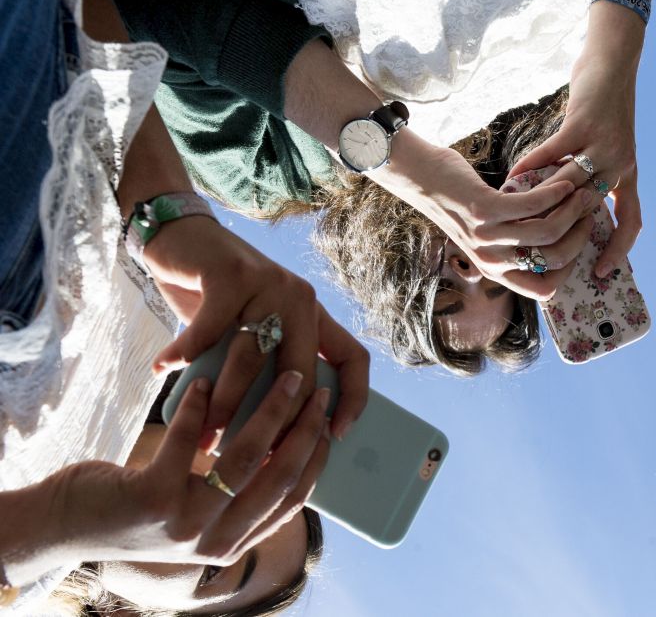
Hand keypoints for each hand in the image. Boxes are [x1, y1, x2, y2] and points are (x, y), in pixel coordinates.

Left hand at [53, 373, 329, 566]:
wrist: (65, 526)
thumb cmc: (138, 508)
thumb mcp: (198, 513)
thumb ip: (239, 496)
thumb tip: (288, 447)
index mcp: (234, 544)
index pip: (294, 496)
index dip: (316, 453)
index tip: (326, 415)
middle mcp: (216, 540)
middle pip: (279, 474)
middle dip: (303, 425)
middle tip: (313, 386)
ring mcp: (185, 522)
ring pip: (244, 457)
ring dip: (268, 410)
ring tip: (279, 375)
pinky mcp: (152, 497)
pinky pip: (188, 440)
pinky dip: (198, 405)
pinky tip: (202, 380)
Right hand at [143, 216, 368, 441]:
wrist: (181, 238)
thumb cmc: (213, 297)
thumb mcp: (248, 333)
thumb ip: (262, 368)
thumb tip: (263, 437)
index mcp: (312, 316)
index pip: (353, 358)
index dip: (355, 398)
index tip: (335, 437)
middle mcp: (300, 300)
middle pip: (300, 372)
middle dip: (275, 421)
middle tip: (250, 455)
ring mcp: (270, 285)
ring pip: (251, 358)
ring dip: (225, 402)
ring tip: (206, 435)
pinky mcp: (233, 274)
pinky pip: (210, 330)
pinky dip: (184, 355)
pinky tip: (164, 371)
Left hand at [380, 140, 598, 300]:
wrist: (421, 179)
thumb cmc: (460, 203)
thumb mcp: (487, 236)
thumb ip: (515, 244)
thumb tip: (558, 242)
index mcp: (494, 272)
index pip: (545, 290)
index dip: (570, 269)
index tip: (581, 242)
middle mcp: (491, 261)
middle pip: (554, 259)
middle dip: (580, 234)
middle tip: (589, 211)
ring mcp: (487, 238)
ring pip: (548, 231)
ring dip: (572, 209)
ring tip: (581, 192)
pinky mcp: (486, 211)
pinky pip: (534, 205)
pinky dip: (555, 192)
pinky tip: (562, 182)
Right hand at [507, 50, 641, 278]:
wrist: (612, 64)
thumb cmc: (604, 108)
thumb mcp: (608, 146)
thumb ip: (592, 175)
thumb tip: (565, 208)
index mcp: (628, 174)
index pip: (632, 222)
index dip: (619, 251)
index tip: (599, 273)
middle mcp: (620, 164)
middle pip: (590, 209)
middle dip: (562, 233)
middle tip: (536, 249)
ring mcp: (603, 145)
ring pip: (567, 186)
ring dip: (539, 201)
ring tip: (516, 216)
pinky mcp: (582, 125)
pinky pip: (551, 154)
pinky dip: (530, 167)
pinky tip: (512, 176)